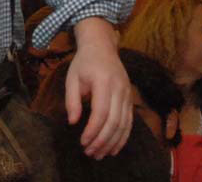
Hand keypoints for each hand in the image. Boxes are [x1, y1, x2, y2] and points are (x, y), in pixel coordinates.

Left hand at [65, 18, 131, 158]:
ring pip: (124, 124)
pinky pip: (129, 121)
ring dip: (112, 142)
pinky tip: (113, 148)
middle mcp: (119, 88)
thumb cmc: (84, 63)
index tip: (83, 142)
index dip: (93, 130)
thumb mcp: (72, 78)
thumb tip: (73, 122)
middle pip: (115, 121)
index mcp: (104, 81)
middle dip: (102, 140)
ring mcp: (127, 93)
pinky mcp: (130, 98)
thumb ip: (72, 100)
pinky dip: (122, 137)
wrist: (102, 46)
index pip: (101, 112)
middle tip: (90, 153)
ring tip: (100, 154)